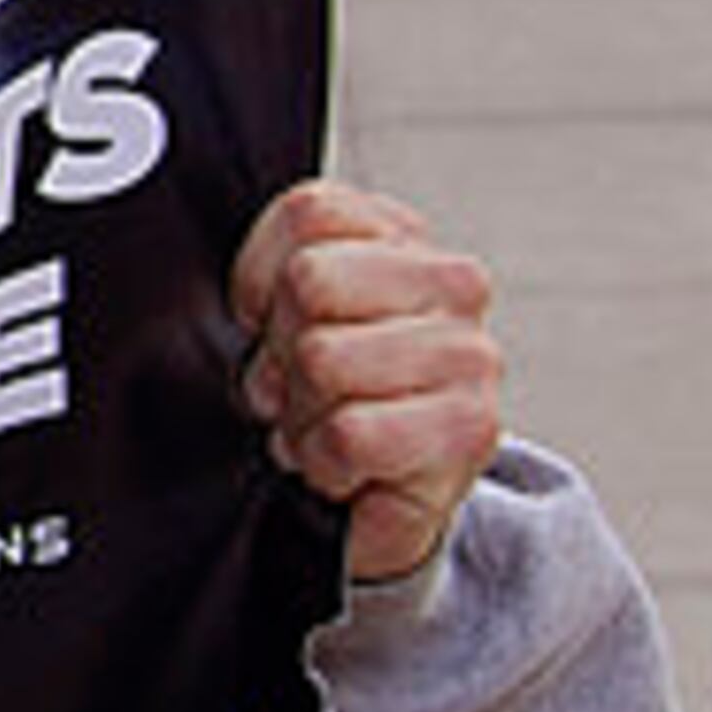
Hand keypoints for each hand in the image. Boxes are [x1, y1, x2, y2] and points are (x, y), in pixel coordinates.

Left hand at [229, 181, 501, 583]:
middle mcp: (452, 285)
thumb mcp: (286, 315)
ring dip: (302, 416)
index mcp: (402, 238)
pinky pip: (351, 434)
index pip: (308, 213)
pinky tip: (348, 468)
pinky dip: (327, 463)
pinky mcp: (469, 429)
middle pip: (310, 283)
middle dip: (281, 354)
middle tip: (303, 390)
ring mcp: (469, 355)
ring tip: (325, 429)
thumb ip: (271, 271)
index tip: (270, 324)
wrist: (384, 497)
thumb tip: (241, 295)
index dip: (260, 282)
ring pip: (325, 358)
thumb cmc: (329, 397)